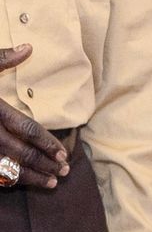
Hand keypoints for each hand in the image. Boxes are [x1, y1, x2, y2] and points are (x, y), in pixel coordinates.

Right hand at [0, 45, 66, 189]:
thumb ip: (2, 59)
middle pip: (20, 151)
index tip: (64, 153)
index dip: (47, 142)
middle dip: (44, 162)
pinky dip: (4, 179)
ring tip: (50, 182)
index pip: (26, 128)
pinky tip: (18, 183)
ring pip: (5, 167)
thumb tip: (29, 48)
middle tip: (65, 171)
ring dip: (29, 177)